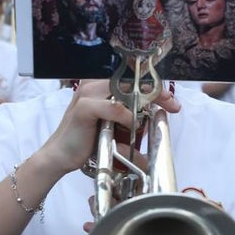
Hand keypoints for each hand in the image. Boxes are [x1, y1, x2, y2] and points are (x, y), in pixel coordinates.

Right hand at [34, 80, 180, 177]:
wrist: (61, 156)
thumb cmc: (85, 141)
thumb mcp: (112, 127)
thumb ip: (130, 121)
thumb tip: (154, 130)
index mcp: (100, 85)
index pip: (132, 78)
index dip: (154, 87)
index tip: (172, 101)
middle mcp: (94, 84)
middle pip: (132, 80)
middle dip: (156, 92)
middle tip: (173, 105)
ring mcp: (87, 94)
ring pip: (124, 89)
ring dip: (144, 102)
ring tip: (155, 114)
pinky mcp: (84, 107)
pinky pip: (113, 107)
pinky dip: (126, 116)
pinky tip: (132, 124)